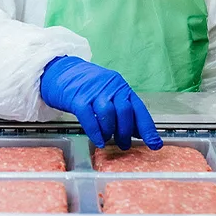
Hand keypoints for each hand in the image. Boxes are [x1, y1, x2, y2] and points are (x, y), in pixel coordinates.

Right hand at [40, 56, 161, 149]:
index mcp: (121, 86)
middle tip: (124, 145)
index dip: (147, 128)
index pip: (139, 109)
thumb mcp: (107, 93)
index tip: (155, 144)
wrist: (61, 71)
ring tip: (107, 140)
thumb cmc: (86, 86)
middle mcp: (110, 87)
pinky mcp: (77, 98)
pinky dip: (95, 132)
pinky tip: (98, 140)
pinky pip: (89, 117)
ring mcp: (93, 91)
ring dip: (110, 132)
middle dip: (126, 132)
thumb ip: (122, 109)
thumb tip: (137, 132)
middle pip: (125, 112)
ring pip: (108, 114)